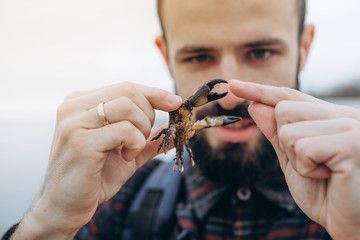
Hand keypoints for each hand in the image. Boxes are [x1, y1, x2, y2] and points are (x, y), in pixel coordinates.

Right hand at [12, 82, 181, 238]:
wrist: (66, 206)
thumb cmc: (96, 176)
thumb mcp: (129, 151)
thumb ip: (152, 137)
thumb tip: (186, 129)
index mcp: (81, 102)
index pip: (126, 87)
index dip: (154, 93)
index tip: (175, 102)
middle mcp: (73, 106)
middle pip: (129, 91)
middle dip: (148, 115)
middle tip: (141, 138)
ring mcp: (74, 122)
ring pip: (127, 106)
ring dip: (141, 130)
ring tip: (130, 150)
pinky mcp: (80, 141)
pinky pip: (125, 130)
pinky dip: (135, 144)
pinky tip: (124, 157)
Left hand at [229, 79, 359, 239]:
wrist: (351, 223)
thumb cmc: (325, 192)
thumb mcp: (291, 160)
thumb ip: (275, 133)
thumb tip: (255, 105)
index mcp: (329, 116)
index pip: (288, 96)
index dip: (259, 90)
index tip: (234, 85)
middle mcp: (343, 114)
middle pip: (283, 110)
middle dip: (286, 144)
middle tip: (313, 164)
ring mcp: (350, 126)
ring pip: (289, 130)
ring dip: (297, 159)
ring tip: (323, 171)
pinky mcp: (353, 143)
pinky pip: (303, 148)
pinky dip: (307, 168)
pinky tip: (330, 176)